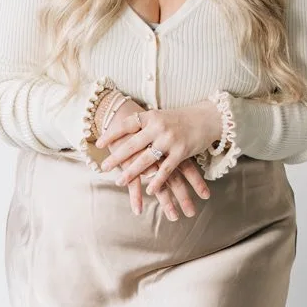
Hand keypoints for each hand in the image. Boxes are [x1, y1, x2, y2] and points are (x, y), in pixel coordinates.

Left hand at [97, 101, 222, 219]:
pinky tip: (148, 190)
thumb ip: (145, 124)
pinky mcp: (181, 152)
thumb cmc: (181, 119)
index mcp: (151, 117)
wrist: (208, 117)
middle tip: (104, 167)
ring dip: (132, 172)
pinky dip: (156, 181)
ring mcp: (170, 140)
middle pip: (133, 144)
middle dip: (117, 157)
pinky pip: (166, 169)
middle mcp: (158, 127)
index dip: (112, 134)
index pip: (127, 125)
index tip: (98, 144)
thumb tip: (124, 130)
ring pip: (146, 159)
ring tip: (120, 181)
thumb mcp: (161, 116)